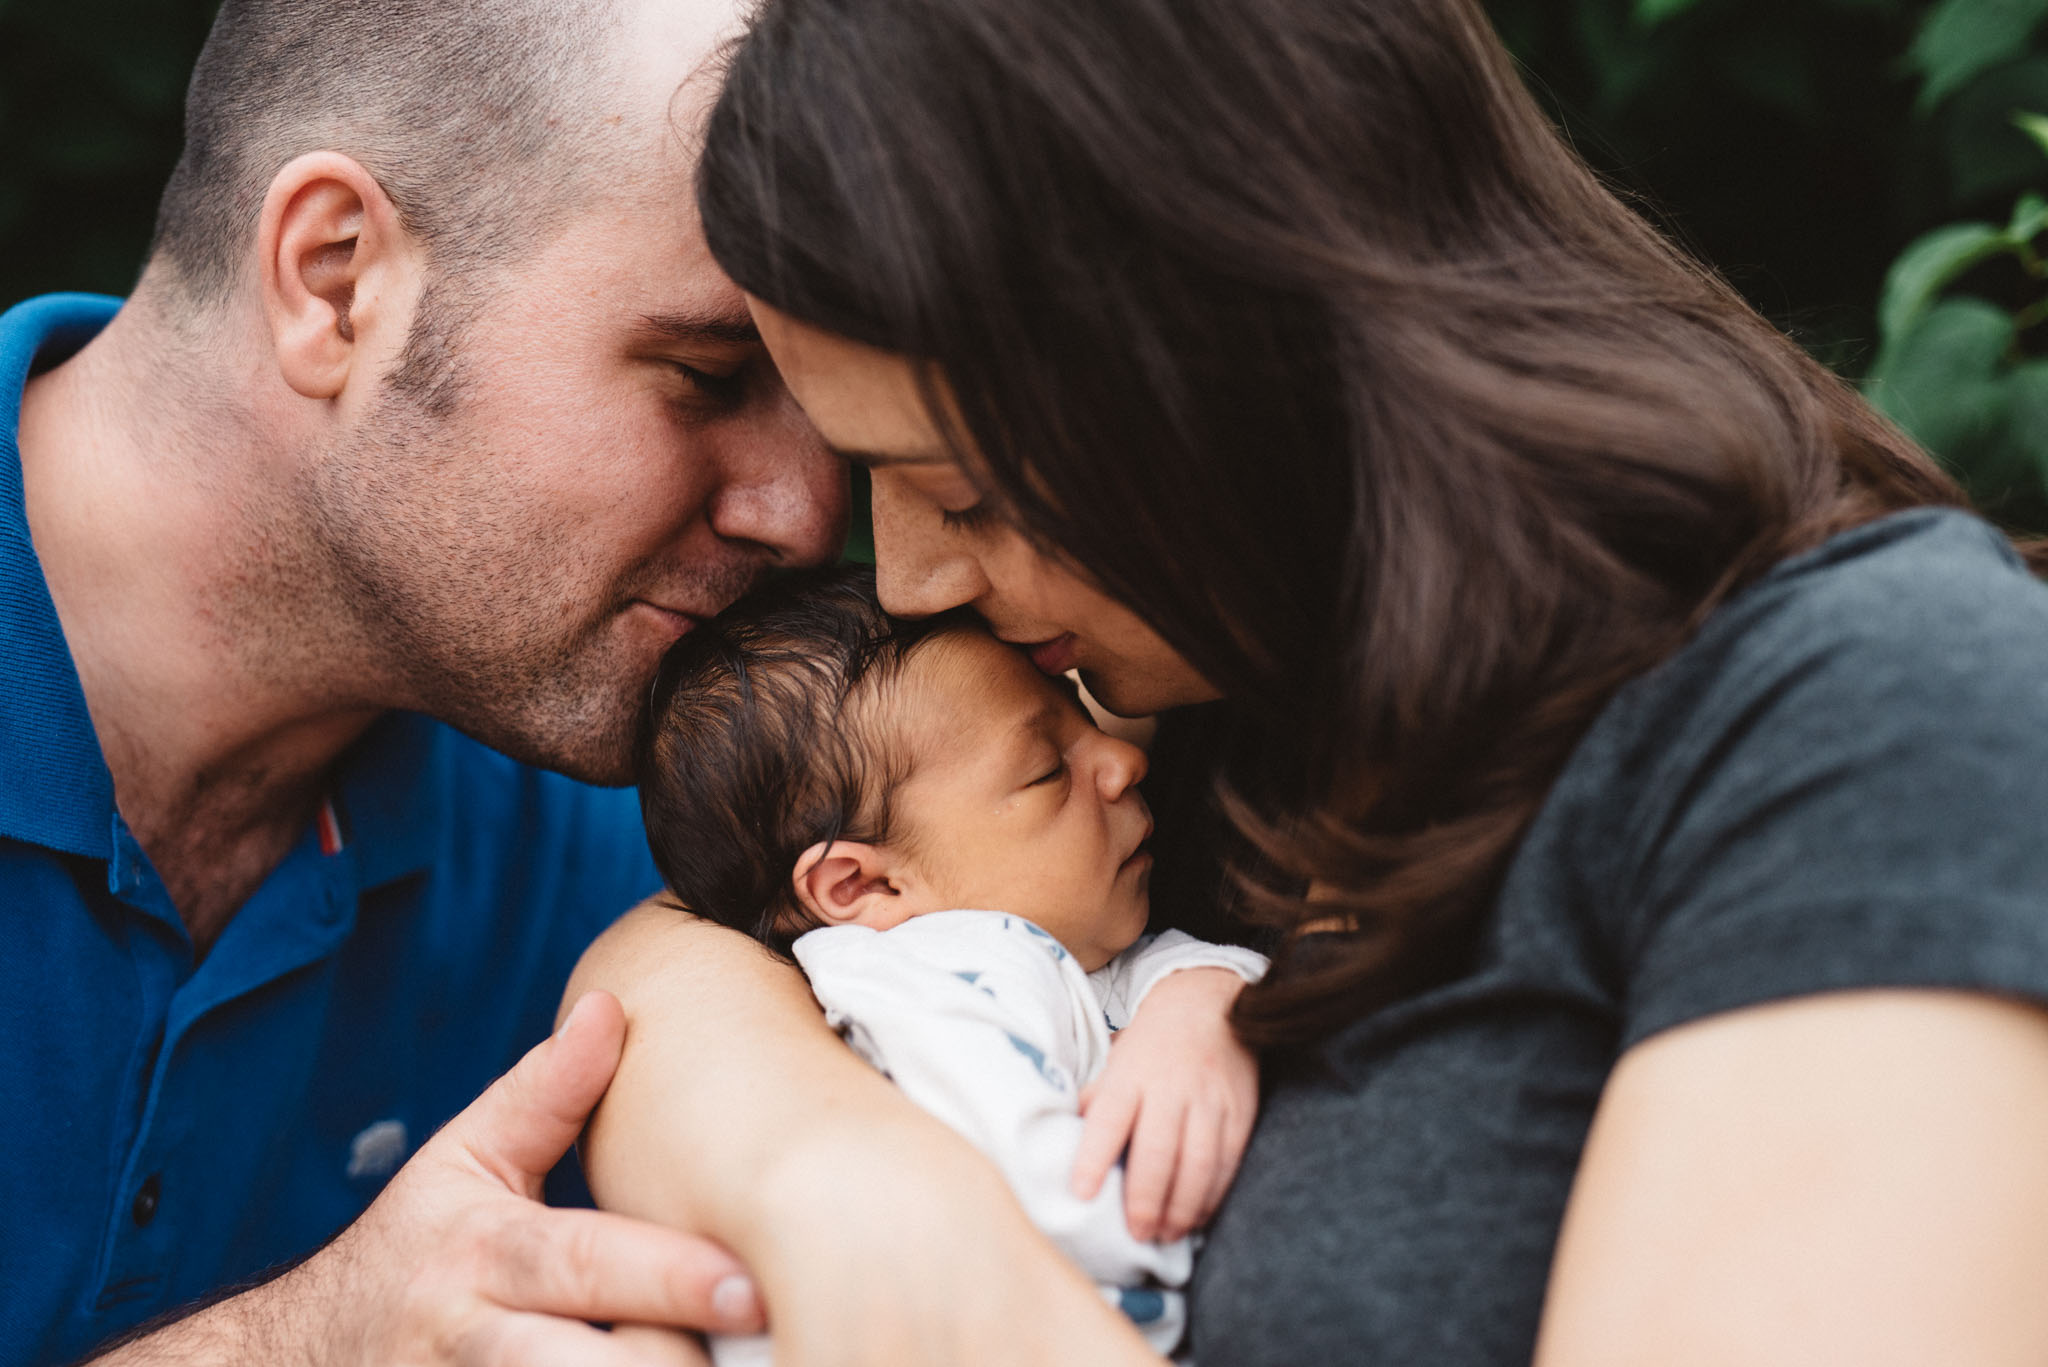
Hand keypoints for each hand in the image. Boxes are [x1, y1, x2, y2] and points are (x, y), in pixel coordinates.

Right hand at [92, 991, 764, 1365]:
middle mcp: (477, 1341)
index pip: (584, 1265)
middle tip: (765, 1342)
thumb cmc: (418, 1246)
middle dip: (674, 1366)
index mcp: (486, 1252)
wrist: (308, 1352)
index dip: (670, 1279)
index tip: (750, 1285)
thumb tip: (611, 1006)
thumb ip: (544, 1094)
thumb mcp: (465, 1160)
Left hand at [1070, 967, 1257, 1242]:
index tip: (1082, 1195)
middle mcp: (1170, 1088)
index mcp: (1130, 1075)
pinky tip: (1196, 1216)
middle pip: (1157, 1152)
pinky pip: (1228, 1161)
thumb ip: (1095, 1104)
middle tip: (1136, 1234)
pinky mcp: (1240, 1111)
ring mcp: (1209, 1100)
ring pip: (1198, 1163)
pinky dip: (1212, 1196)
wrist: (1207, 1003)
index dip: (1093, 1159)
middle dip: (1145, 1202)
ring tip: (1166, 1235)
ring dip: (1181, 1208)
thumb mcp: (1114, 1064)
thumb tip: (1063, 1144)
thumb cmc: (1151, 1045)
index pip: (1108, 1120)